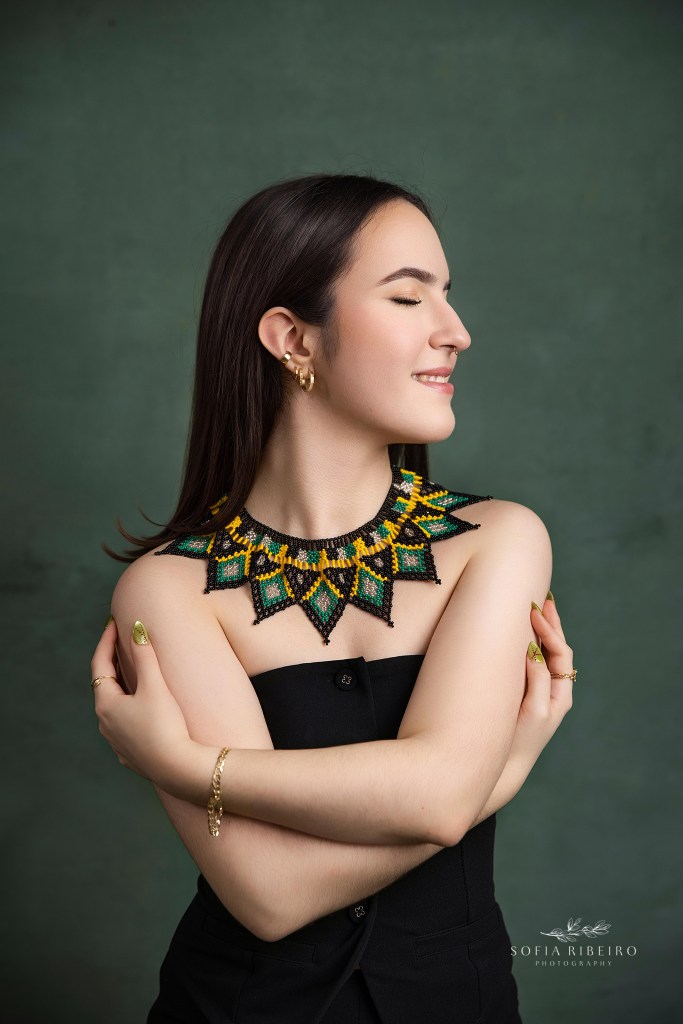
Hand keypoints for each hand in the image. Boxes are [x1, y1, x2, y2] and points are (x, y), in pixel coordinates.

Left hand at [91, 617, 194, 793]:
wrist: (177, 768)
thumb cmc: (165, 725)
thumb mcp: (155, 686)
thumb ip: (145, 656)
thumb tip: (137, 628)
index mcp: (107, 703)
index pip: (100, 663)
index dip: (106, 639)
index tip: (113, 621)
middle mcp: (105, 723)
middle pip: (105, 684)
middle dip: (114, 661)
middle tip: (123, 641)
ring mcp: (116, 741)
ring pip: (114, 706)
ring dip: (122, 686)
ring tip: (133, 672)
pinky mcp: (130, 754)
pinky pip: (125, 724)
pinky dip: (131, 708)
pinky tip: (144, 708)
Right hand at [507, 595, 573, 772]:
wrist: (501, 768)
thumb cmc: (518, 741)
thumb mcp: (534, 710)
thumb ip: (537, 679)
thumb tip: (535, 649)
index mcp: (560, 695)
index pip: (561, 654)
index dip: (550, 631)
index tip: (534, 613)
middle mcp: (553, 692)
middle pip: (558, 650)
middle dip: (551, 625)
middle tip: (543, 600)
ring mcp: (538, 694)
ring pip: (545, 656)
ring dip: (541, 632)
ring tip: (536, 610)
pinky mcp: (522, 695)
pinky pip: (530, 665)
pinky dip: (528, 645)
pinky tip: (519, 634)